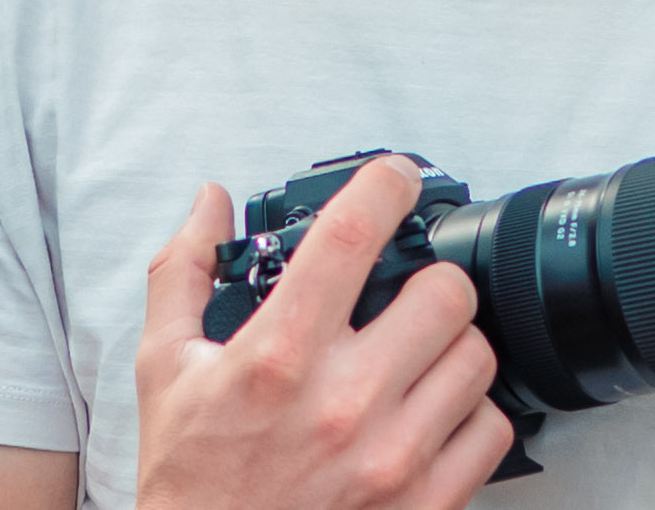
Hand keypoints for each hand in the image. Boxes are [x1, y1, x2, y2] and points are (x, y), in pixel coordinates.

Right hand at [134, 157, 515, 509]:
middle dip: (426, 279)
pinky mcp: (425, 504)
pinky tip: (431, 411)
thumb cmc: (191, 480)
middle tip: (404, 292)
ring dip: (451, 344)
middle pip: (443, 292)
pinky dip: (469, 413)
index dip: (385, 185)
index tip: (395, 177)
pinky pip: (490, 429)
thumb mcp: (163, 368)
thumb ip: (183, 273)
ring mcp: (392, 458)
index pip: (350, 236)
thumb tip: (210, 203)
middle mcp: (343, 403)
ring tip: (415, 355)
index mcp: (278, 357)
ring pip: (476, 355)